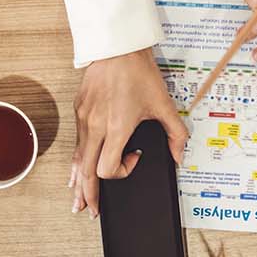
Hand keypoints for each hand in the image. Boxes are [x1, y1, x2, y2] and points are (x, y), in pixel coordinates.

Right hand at [72, 49, 187, 216]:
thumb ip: (176, 134)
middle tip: (90, 210)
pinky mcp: (79, 110)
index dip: (121, 172)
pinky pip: (76, 143)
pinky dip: (77, 160)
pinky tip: (76, 170)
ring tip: (78, 198)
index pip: (108, 169)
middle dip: (88, 194)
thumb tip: (179, 155)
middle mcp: (96, 126)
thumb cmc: (138, 71)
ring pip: (77, 159)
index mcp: (116, 127)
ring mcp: (84, 118)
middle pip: (86, 172)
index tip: (135, 159)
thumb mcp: (164, 104)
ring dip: (79, 180)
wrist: (117, 46)